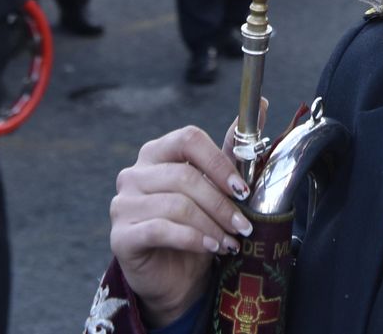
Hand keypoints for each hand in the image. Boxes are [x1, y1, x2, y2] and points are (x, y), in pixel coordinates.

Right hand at [110, 125, 254, 327]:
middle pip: (184, 175)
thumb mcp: (215, 188)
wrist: (175, 276)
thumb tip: (262, 106)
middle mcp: (134, 174)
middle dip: (221, 203)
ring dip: (212, 225)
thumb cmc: (195, 226)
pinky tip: (211, 247)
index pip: (188, 139)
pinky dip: (193, 239)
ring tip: (231, 240)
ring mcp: (123, 204)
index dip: (219, 162)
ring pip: (176, 205)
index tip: (242, 189)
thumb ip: (231, 151)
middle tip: (244, 225)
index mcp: (156, 153)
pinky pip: (160, 230)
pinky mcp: (121, 236)